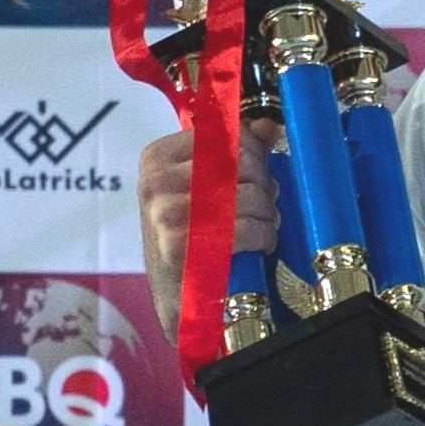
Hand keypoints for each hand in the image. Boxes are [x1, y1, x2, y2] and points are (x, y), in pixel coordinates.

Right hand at [133, 124, 280, 337]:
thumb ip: (237, 153)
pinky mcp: (178, 245)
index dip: (255, 154)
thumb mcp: (209, 189)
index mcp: (157, 157)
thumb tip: (269, 127)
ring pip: (247, 196)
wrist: (177, 298)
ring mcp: (163, 212)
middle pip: (240, 164)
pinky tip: (262, 245)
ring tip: (267, 227)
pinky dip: (262, 237)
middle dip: (265, 186)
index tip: (260, 177)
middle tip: (268, 208)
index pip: (223, 135)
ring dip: (268, 215)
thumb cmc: (196, 238)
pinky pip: (243, 229)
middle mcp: (155, 180)